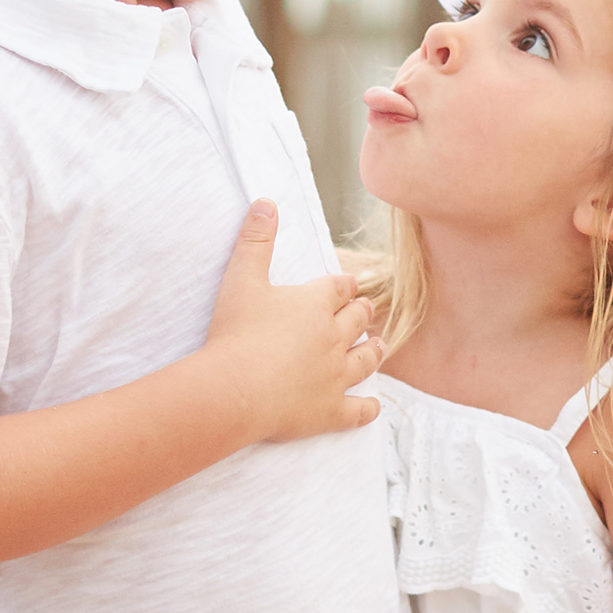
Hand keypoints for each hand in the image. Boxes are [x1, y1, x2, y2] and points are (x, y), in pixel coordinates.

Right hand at [203, 200, 382, 441]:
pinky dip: (367, 409)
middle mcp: (333, 337)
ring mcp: (335, 376)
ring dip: (373, 351)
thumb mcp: (241, 278)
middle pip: (356, 320)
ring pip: (365, 360)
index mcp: (315, 304)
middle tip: (365, 311)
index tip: (349, 285)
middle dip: (361, 313)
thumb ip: (255, 239)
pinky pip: (357, 411)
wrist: (233, 389)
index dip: (344, 285)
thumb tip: (266, 201)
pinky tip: (374, 407)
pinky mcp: (329, 411)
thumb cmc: (235, 332)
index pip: (339, 288)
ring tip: (379, 346)